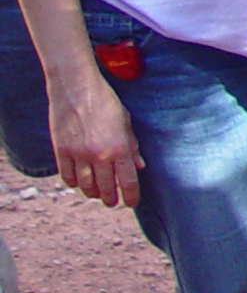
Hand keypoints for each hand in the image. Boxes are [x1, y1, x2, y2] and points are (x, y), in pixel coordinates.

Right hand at [51, 70, 143, 207]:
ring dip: (93, 193)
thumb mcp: (126, 122)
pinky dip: (74, 184)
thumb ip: (132, 146)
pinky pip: (67, 177)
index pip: (128, 181)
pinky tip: (79, 183)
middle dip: (111, 199)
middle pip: (106, 189)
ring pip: (85, 186)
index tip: (132, 203)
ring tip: (97, 194)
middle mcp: (99, 155)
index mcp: (119, 148)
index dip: (131, 196)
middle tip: (113, 202)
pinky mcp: (61, 152)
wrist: (76, 89)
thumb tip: (139, 166)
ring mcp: (78, 155)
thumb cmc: (105, 102)